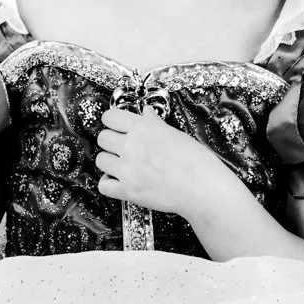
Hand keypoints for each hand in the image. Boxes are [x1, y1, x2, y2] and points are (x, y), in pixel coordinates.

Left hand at [94, 105, 228, 219]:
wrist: (203, 188)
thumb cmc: (196, 161)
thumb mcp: (175, 134)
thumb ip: (155, 123)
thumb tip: (146, 113)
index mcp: (143, 128)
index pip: (110, 117)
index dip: (111, 121)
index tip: (116, 126)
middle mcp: (132, 146)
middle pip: (102, 138)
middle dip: (111, 141)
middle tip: (122, 147)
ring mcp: (128, 169)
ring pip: (101, 160)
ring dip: (110, 162)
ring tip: (123, 165)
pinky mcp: (128, 191)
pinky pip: (103, 185)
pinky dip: (109, 183)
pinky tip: (120, 181)